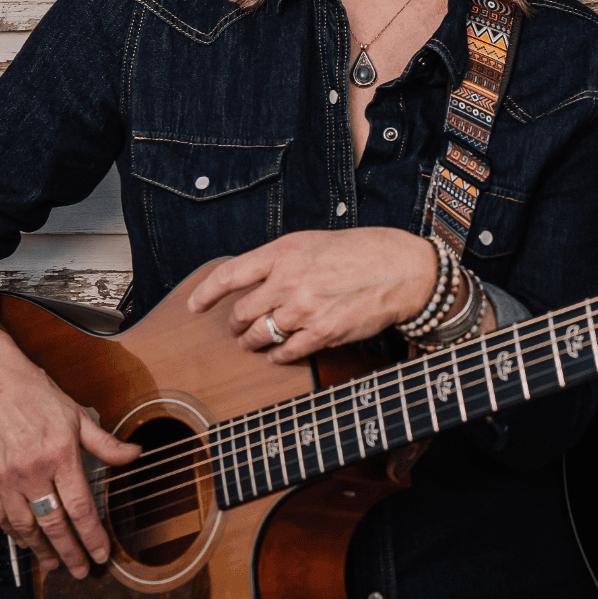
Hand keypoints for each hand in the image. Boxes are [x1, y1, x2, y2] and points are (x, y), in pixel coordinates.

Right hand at [0, 325, 142, 579]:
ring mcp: (2, 476)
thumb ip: (105, 443)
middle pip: (53, 524)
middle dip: (69, 553)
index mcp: (60, 454)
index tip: (102, 555)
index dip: (92, 536)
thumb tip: (136, 455)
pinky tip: (26, 541)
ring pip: (24, 526)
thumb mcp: (77, 414)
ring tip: (54, 564)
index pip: (80, 507)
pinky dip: (15, 533)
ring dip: (41, 549)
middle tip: (81, 572)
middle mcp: (30, 470)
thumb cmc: (35, 393)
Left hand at [187, 228, 438, 363]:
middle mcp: (289, 280)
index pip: (229, 275)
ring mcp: (305, 309)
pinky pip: (285, 352)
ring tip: (255, 342)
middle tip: (238, 328)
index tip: (195, 306)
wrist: (403, 269)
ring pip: (259, 335)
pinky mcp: (323, 333)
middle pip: (241, 312)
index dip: (206, 294)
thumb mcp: (314, 242)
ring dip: (252, 342)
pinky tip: (278, 354)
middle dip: (235, 325)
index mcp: (284, 252)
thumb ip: (282, 261)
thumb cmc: (363, 251)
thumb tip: (254, 281)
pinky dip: (277, 356)